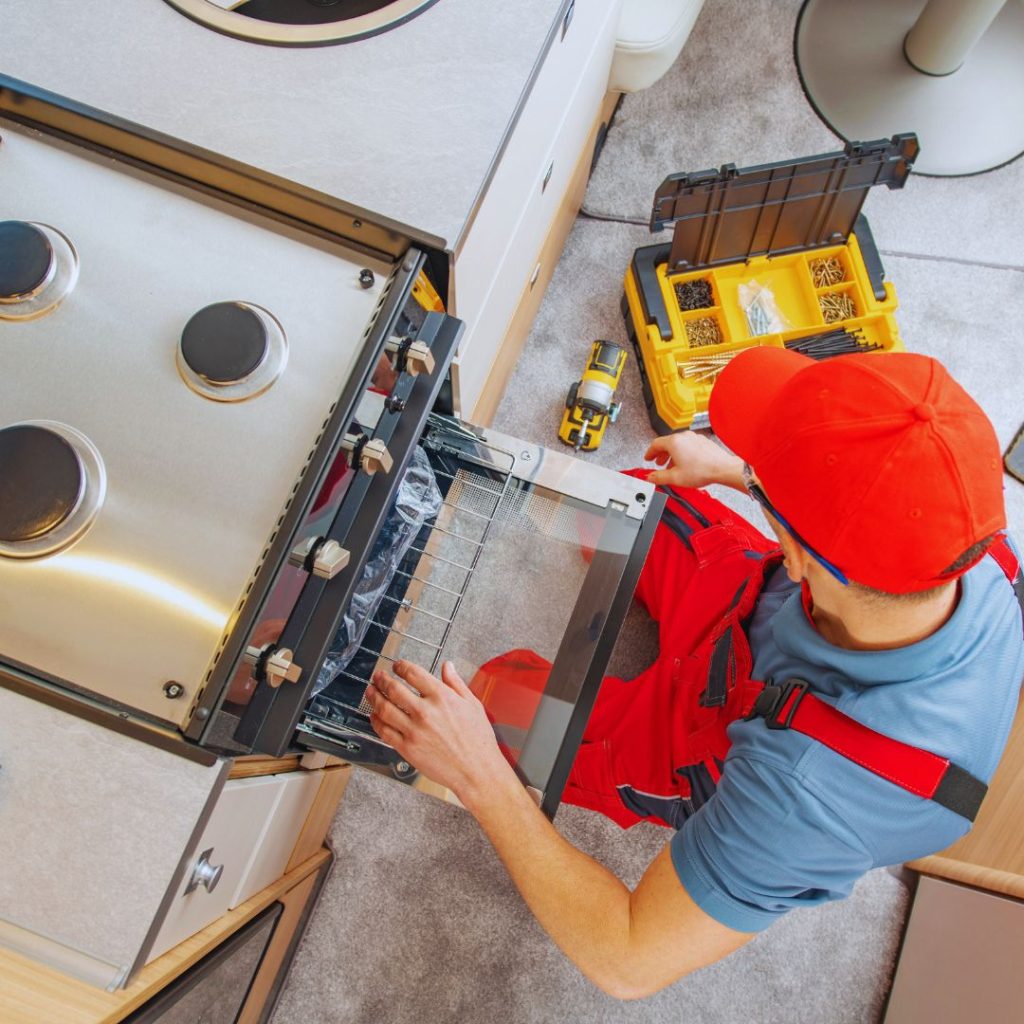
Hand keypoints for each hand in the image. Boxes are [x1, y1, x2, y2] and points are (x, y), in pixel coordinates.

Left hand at [366, 660, 512, 798]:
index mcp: (442, 697)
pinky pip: (384, 732)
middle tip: (378, 676)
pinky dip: (376, 722)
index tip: (397, 665)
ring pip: (384, 709)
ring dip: (374, 697)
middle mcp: (425, 712)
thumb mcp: (472, 704)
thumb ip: (456, 683)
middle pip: (393, 689)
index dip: (401, 666)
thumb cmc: (477, 740)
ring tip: (370, 692)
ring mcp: (414, 731)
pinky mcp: (407, 748)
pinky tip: (374, 716)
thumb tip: (447, 666)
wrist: (476, 770)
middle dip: (382, 679)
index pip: (413, 673)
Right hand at [643, 432, 744, 490]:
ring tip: (672, 465)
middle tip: (658, 462)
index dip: (649, 452)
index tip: (648, 458)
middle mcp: (684, 437)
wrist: (722, 468)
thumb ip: (658, 477)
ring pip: (678, 444)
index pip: (655, 444)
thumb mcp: (675, 477)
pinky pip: (688, 445)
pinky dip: (683, 453)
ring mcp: (695, 438)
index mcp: (674, 442)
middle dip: (661, 454)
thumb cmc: (702, 470)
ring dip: (672, 454)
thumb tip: (649, 477)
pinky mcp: (703, 442)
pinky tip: (686, 464)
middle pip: (667, 443)